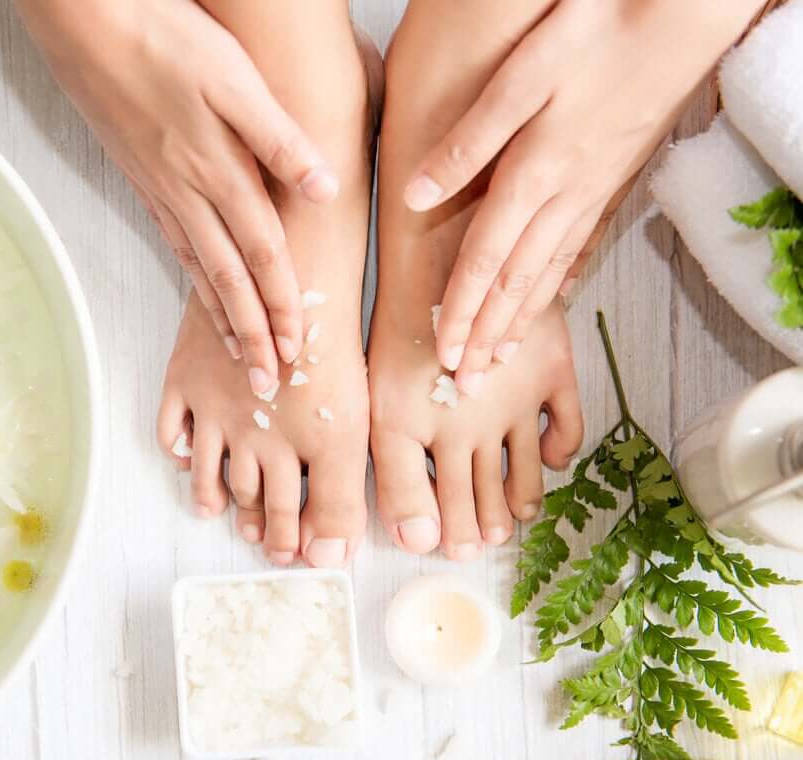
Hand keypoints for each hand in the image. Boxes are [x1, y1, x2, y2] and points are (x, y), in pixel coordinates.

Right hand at [16, 0, 338, 393]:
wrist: (88, 23)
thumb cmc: (164, 39)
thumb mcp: (232, 78)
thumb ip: (279, 139)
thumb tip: (325, 190)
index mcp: (218, 173)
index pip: (261, 259)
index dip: (282, 310)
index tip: (296, 355)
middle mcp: (187, 193)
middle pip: (228, 280)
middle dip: (252, 336)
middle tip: (265, 385)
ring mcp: (161, 190)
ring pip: (198, 268)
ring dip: (221, 316)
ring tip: (237, 355)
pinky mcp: (143, 178)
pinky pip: (175, 244)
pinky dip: (193, 278)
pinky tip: (200, 287)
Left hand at [407, 0, 763, 394]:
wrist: (685, 14)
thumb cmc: (600, 31)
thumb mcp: (522, 75)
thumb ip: (468, 142)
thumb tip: (416, 195)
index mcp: (536, 172)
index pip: (485, 260)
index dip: (461, 311)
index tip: (443, 352)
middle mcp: (567, 193)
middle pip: (517, 281)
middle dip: (487, 336)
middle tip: (466, 383)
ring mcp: (595, 189)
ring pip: (551, 271)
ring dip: (521, 319)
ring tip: (501, 358)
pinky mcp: (615, 177)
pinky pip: (581, 245)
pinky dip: (562, 280)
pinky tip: (554, 298)